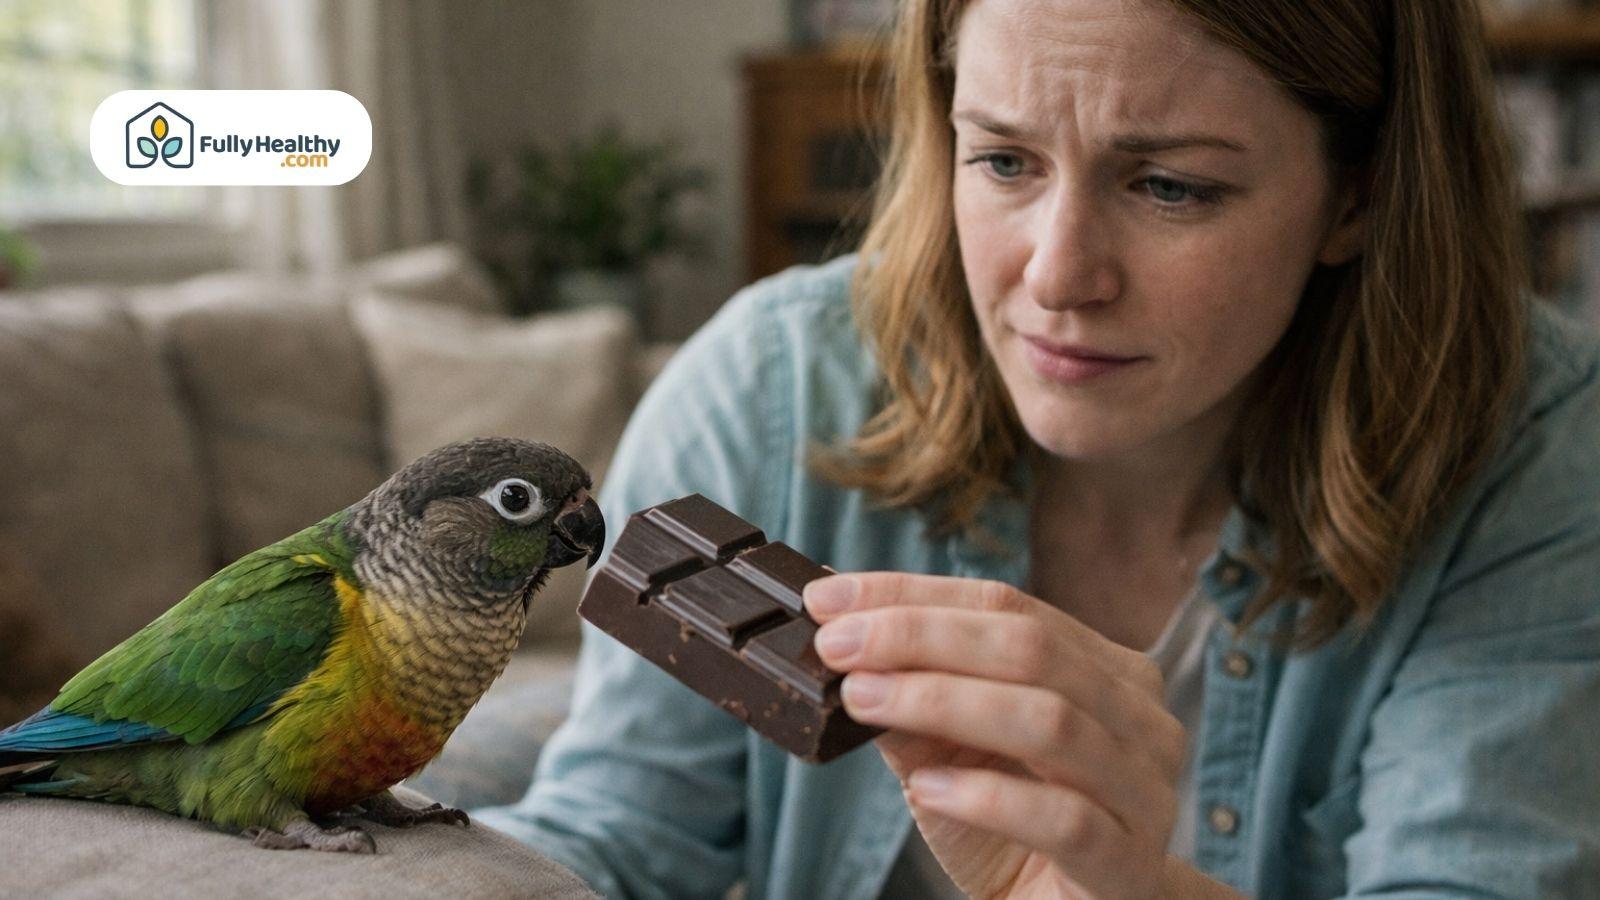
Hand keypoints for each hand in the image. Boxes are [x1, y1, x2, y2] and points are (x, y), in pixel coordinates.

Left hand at [803, 572, 1189, 899]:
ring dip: (941, 702)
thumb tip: (843, 640)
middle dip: (920, 637)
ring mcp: (1142, 789)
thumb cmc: (1016, 827)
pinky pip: (1061, 817)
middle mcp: (1138, 717)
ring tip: (863, 701)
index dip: (913, 594)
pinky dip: (986, 797)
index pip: (1006, 605)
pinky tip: (927, 788)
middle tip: (838, 646)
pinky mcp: (1128, 862)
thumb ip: (913, 698)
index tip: (829, 598)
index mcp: (1104, 669)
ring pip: (1048, 720)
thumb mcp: (950, 751)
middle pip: (1030, 648)